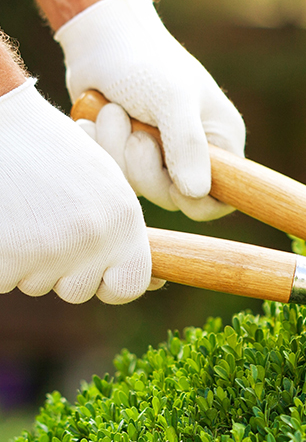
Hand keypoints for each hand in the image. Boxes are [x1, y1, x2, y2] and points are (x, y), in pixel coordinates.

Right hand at [0, 79, 152, 303]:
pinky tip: (4, 221)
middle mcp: (92, 239)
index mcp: (122, 219)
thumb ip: (125, 233)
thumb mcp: (103, 183)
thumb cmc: (46, 150)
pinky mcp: (6, 260)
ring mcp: (48, 252)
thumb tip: (155, 282)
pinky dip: (1, 260)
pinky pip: (5, 280)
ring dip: (29, 262)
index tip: (96, 269)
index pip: (130, 286)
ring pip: (38, 285)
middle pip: (79, 290)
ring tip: (23, 212)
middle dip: (62, 270)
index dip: (111, 283)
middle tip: (46, 223)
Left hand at [55, 0, 245, 220]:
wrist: (100, 36)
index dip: (199, 201)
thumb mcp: (172, 100)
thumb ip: (188, 147)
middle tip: (136, 131)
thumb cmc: (146, 61)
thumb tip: (197, 193)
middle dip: (144, 166)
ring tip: (113, 112)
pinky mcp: (129, 154)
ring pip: (139, 186)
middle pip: (174, 197)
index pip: (223, 196)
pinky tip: (95, 120)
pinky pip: (114, 173)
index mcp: (221, 141)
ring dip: (117, 149)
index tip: (174, 185)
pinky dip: (100, 147)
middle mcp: (195, 154)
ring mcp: (161, 156)